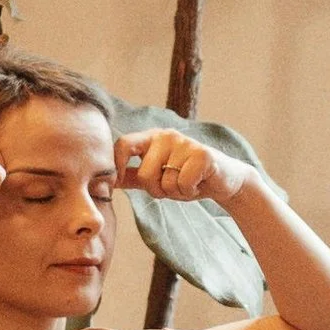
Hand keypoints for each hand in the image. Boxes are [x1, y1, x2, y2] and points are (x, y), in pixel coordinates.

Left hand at [116, 128, 253, 205]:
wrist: (223, 180)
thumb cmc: (187, 177)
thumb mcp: (156, 176)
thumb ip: (132, 176)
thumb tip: (105, 180)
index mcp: (151, 138)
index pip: (123, 144)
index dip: (115, 166)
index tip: (116, 185)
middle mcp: (166, 136)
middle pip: (144, 174)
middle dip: (156, 190)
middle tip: (172, 187)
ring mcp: (184, 143)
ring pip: (165, 182)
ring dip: (176, 192)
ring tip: (188, 183)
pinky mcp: (202, 154)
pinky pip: (183, 184)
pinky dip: (189, 191)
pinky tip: (199, 184)